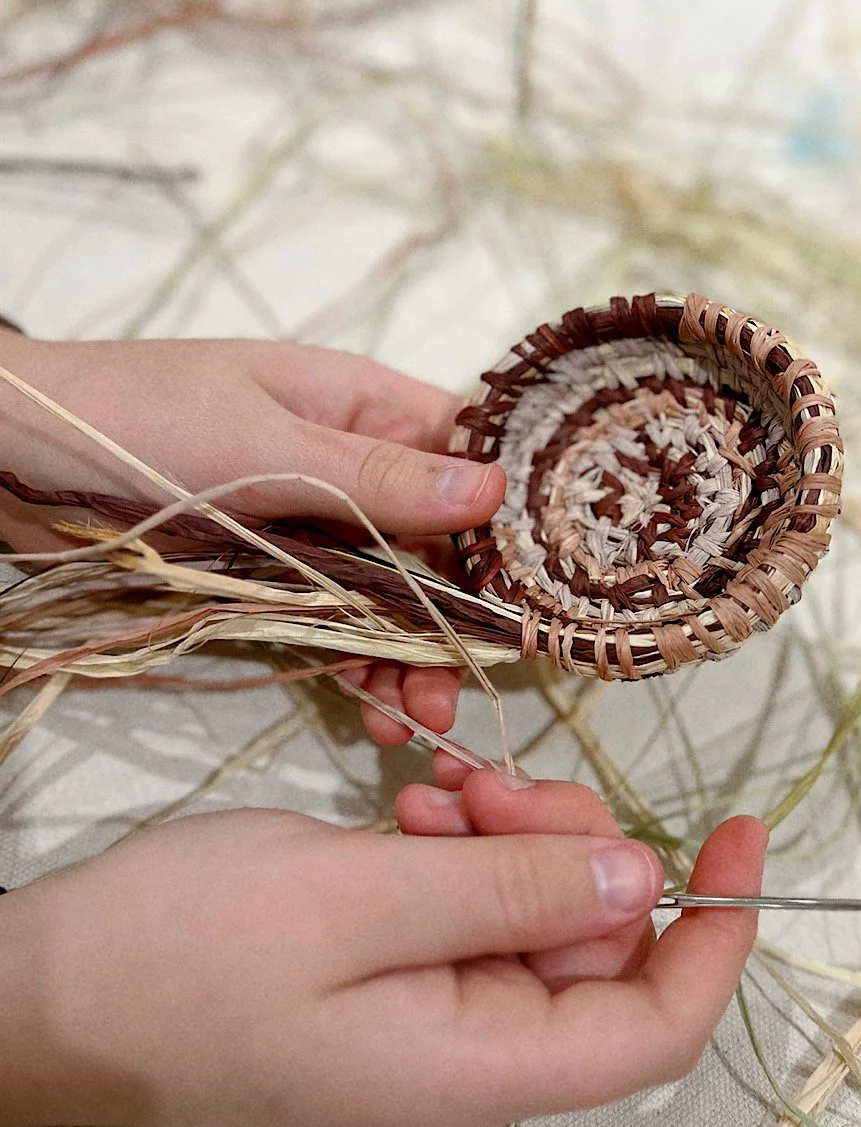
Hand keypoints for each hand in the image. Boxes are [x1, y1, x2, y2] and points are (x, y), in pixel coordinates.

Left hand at [0, 331, 503, 745]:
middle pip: (441, 541)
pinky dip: (360, 664)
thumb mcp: (263, 447)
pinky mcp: (274, 575)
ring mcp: (313, 524)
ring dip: (414, 654)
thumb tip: (494, 491)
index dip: (513, 520)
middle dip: (462, 614)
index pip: (470, 455)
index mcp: (363, 406)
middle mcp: (352, 464)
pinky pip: (339, 622)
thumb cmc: (136, 424)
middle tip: (471, 684)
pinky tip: (372, 708)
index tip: (542, 593)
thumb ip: (375, 478)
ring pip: (395, 593)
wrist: (8, 458)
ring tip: (418, 720)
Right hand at [0, 797, 766, 1126]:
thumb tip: (645, 885)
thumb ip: (508, 893)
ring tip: (431, 783)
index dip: (719, 933)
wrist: (45, 990)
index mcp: (479, 1065)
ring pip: (531, 910)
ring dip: (504, 832)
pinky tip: (408, 802)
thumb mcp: (357, 899)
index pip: (657, 1027)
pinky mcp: (382, 975)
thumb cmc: (187, 949)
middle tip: (487, 779)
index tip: (741, 826)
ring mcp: (423, 1015)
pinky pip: (464, 905)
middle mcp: (470, 1054)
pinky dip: (455, 845)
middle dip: (568, 842)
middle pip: (593, 943)